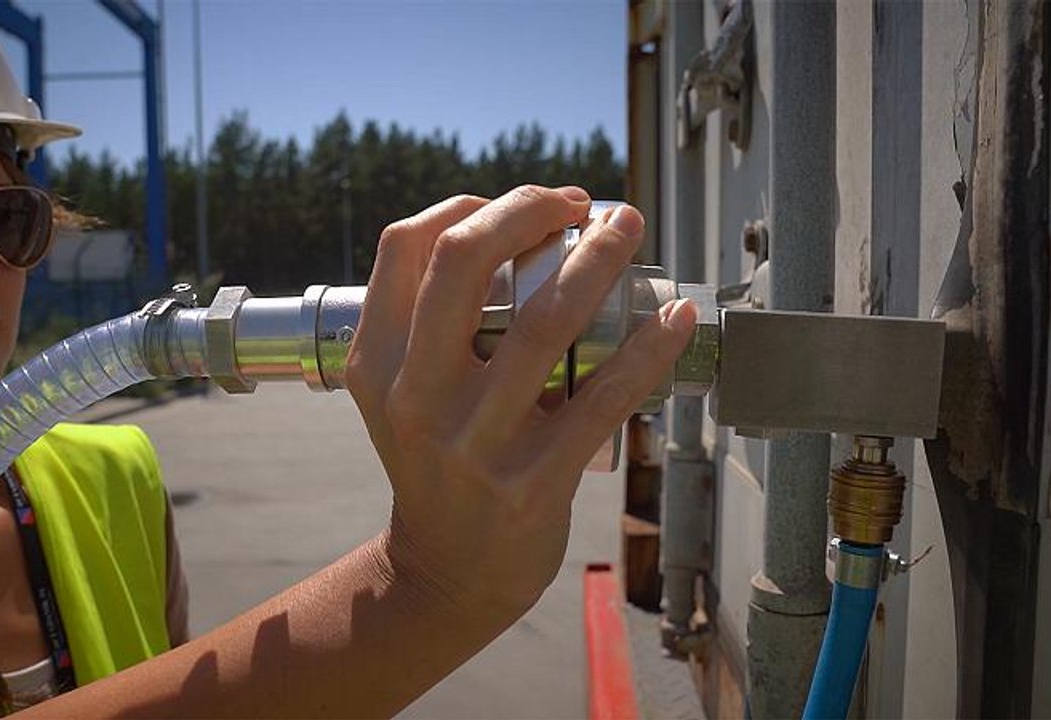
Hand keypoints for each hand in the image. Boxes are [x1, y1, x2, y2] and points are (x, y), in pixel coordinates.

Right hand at [345, 185, 695, 620]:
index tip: (528, 207)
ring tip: (628, 229)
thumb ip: (430, 324)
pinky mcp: (533, 482)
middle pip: (462, 260)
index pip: (406, 246)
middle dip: (529, 208)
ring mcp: (473, 441)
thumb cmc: (440, 463)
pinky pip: (602, 398)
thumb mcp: (402, 394)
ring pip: (545, 320)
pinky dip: (647, 348)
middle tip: (581, 204)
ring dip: (598, 258)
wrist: (446, 573)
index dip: (471, 203)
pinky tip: (673, 317)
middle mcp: (416, 395)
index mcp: (377, 362)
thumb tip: (516, 233)